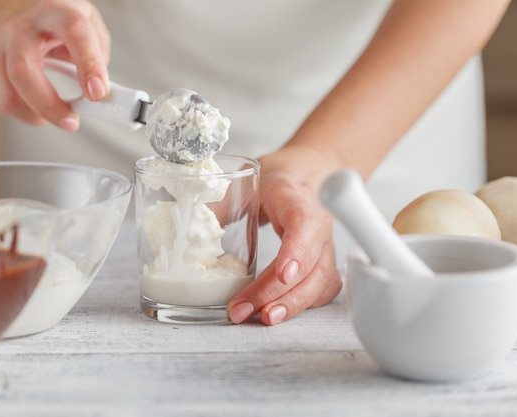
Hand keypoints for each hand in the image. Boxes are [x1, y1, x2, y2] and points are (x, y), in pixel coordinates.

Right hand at [0, 0, 109, 130]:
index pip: (74, 33)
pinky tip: (34, 103)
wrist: (15, 4)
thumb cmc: (54, 18)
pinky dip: (21, 112)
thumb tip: (100, 92)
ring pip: (8, 95)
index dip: (89, 65)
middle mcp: (21, 28)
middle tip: (71, 121)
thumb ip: (99, 57)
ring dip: (36, 115)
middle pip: (23, 71)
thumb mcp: (89, 24)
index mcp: (55, 14)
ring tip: (55, 112)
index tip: (97, 93)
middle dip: (49, 106)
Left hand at [227, 148, 342, 324]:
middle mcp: (319, 223)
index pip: (304, 224)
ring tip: (261, 318)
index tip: (282, 274)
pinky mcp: (325, 261)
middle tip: (245, 309)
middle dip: (278, 293)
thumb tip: (191, 229)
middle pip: (312, 265)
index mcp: (297, 198)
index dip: (296, 252)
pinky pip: (323, 289)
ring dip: (290, 305)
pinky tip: (278, 312)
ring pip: (320, 282)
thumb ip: (221, 204)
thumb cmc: (280, 177)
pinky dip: (302, 304)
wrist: (309, 173)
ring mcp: (326, 244)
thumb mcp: (246, 179)